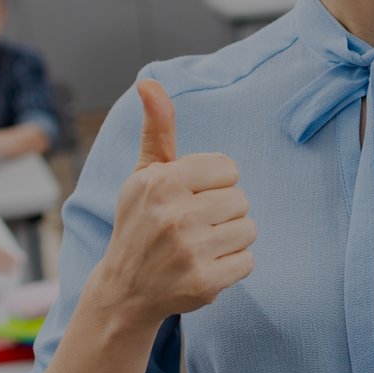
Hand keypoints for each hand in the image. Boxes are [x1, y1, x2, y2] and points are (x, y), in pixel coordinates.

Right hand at [94, 79, 254, 322]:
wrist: (125, 290)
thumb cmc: (141, 223)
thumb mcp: (144, 174)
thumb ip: (157, 129)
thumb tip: (149, 81)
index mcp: (160, 181)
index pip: (228, 168)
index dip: (213, 184)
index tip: (188, 198)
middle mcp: (173, 215)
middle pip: (240, 198)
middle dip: (221, 212)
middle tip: (191, 227)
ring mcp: (189, 251)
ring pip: (248, 228)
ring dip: (229, 238)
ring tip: (199, 246)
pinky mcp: (204, 283)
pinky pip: (248, 261)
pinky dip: (231, 266)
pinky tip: (204, 267)